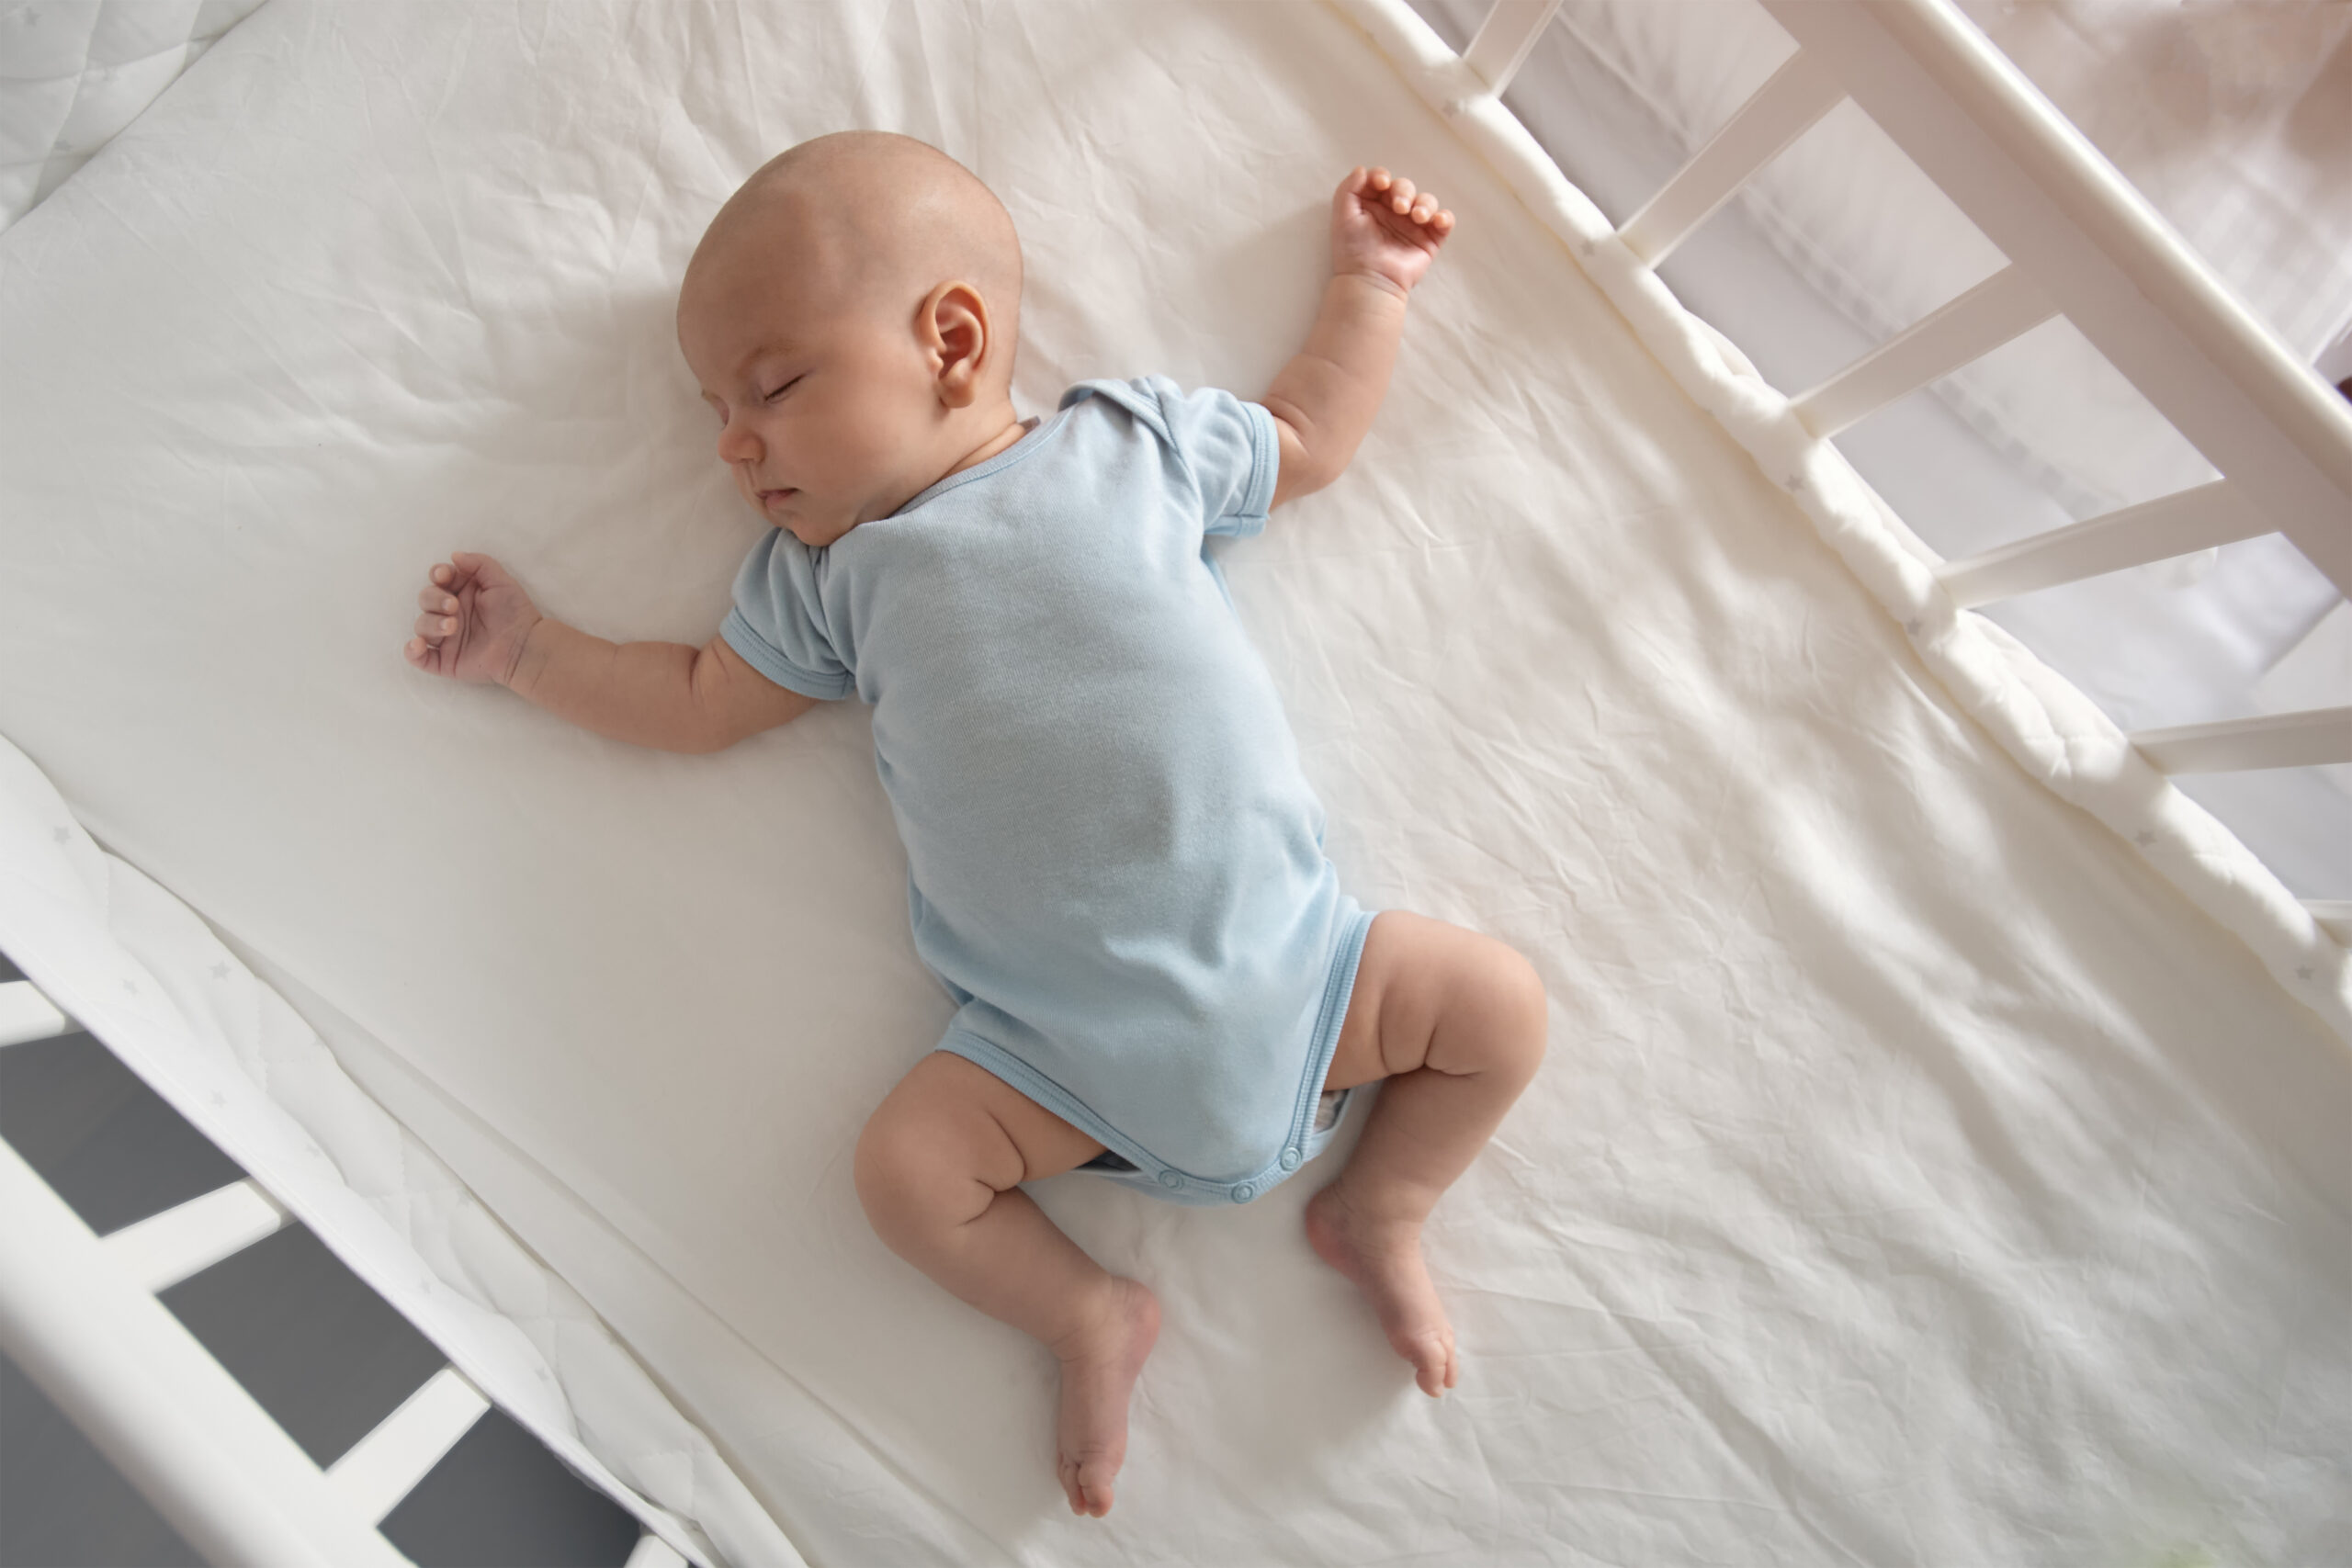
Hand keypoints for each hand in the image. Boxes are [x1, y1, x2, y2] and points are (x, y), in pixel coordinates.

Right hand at [404, 551, 542, 685]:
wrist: (525, 646)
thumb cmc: (515, 612)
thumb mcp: (501, 580)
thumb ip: (479, 563)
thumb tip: (454, 555)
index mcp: (460, 592)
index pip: (438, 579)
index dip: (437, 574)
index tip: (445, 575)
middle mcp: (449, 613)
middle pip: (425, 599)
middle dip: (434, 599)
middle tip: (453, 606)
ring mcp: (445, 637)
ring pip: (422, 626)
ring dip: (431, 624)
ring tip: (452, 626)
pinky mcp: (445, 660)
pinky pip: (420, 657)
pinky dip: (412, 651)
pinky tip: (417, 645)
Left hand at [1330, 166, 1454, 298]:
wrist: (1370, 281)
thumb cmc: (1353, 251)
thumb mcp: (1342, 217)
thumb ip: (1348, 189)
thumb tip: (1362, 169)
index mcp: (1373, 205)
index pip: (1382, 181)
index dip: (1382, 176)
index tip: (1380, 183)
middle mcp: (1394, 212)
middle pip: (1405, 187)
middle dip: (1404, 191)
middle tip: (1399, 207)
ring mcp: (1413, 225)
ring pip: (1426, 201)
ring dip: (1424, 203)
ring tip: (1417, 216)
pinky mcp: (1429, 240)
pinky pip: (1444, 222)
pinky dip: (1445, 217)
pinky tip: (1437, 221)